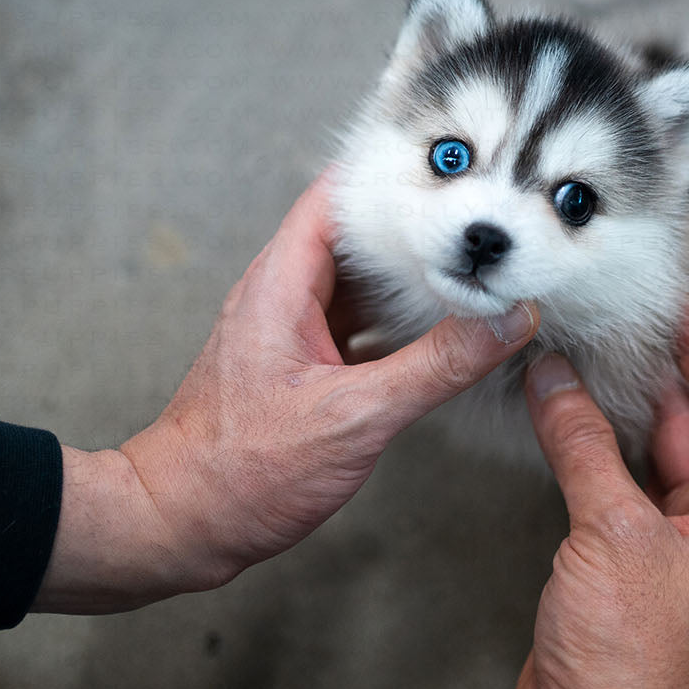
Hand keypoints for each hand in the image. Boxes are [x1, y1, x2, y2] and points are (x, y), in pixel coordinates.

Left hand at [31, 171, 539, 612]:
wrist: (181, 525)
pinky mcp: (300, 364)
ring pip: (359, 279)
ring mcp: (290, 328)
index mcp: (280, 283)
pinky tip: (440, 329)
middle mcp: (282, 294)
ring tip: (474, 260)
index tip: (452, 163)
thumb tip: (506, 321)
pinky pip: (357, 321)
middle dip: (417, 221)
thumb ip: (436, 366)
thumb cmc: (241, 471)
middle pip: (356, 232)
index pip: (338, 194)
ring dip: (410, 273)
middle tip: (482, 212)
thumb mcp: (354, 416)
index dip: (392, 171)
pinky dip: (398, 318)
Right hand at [514, 301, 688, 688]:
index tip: (675, 308)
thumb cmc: (633, 667)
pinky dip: (587, 451)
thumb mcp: (611, 533)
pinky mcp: (619, 568)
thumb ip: (583, 447)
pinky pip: (611, 489)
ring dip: (616, 410)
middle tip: (618, 325)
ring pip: (646, 457)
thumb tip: (559, 383)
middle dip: (653, 374)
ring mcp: (663, 551)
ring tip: (583, 362)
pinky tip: (561, 425)